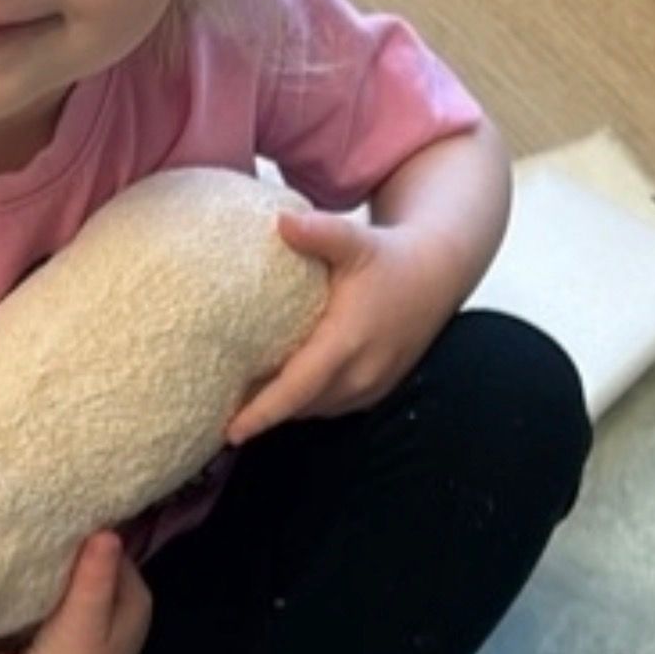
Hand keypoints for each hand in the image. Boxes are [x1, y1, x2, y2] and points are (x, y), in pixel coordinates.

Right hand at [10, 532, 151, 653]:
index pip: (117, 549)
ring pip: (86, 572)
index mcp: (137, 600)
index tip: (64, 514)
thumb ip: (95, 578)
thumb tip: (107, 532)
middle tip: (49, 523)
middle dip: (80, 543)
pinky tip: (36, 569)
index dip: (93, 530)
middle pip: (101, 559)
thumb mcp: (84, 621)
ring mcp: (100, 616)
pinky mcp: (76, 624)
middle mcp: (124, 606)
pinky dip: (58, 578)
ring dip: (68, 561)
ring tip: (41, 540)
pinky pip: (70, 587)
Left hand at [228, 206, 468, 440]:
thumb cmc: (391, 258)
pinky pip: (329, 406)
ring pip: (313, 410)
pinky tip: (276, 390)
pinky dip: (303, 403)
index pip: (296, 390)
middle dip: (259, 414)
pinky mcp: (374, 391)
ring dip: (281, 409)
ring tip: (238, 404)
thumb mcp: (356, 240)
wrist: (438, 275)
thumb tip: (280, 221)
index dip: (261, 413)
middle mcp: (359, 374)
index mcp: (347, 343)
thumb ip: (320, 233)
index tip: (229, 432)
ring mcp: (369, 387)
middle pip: (298, 407)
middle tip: (216, 412)